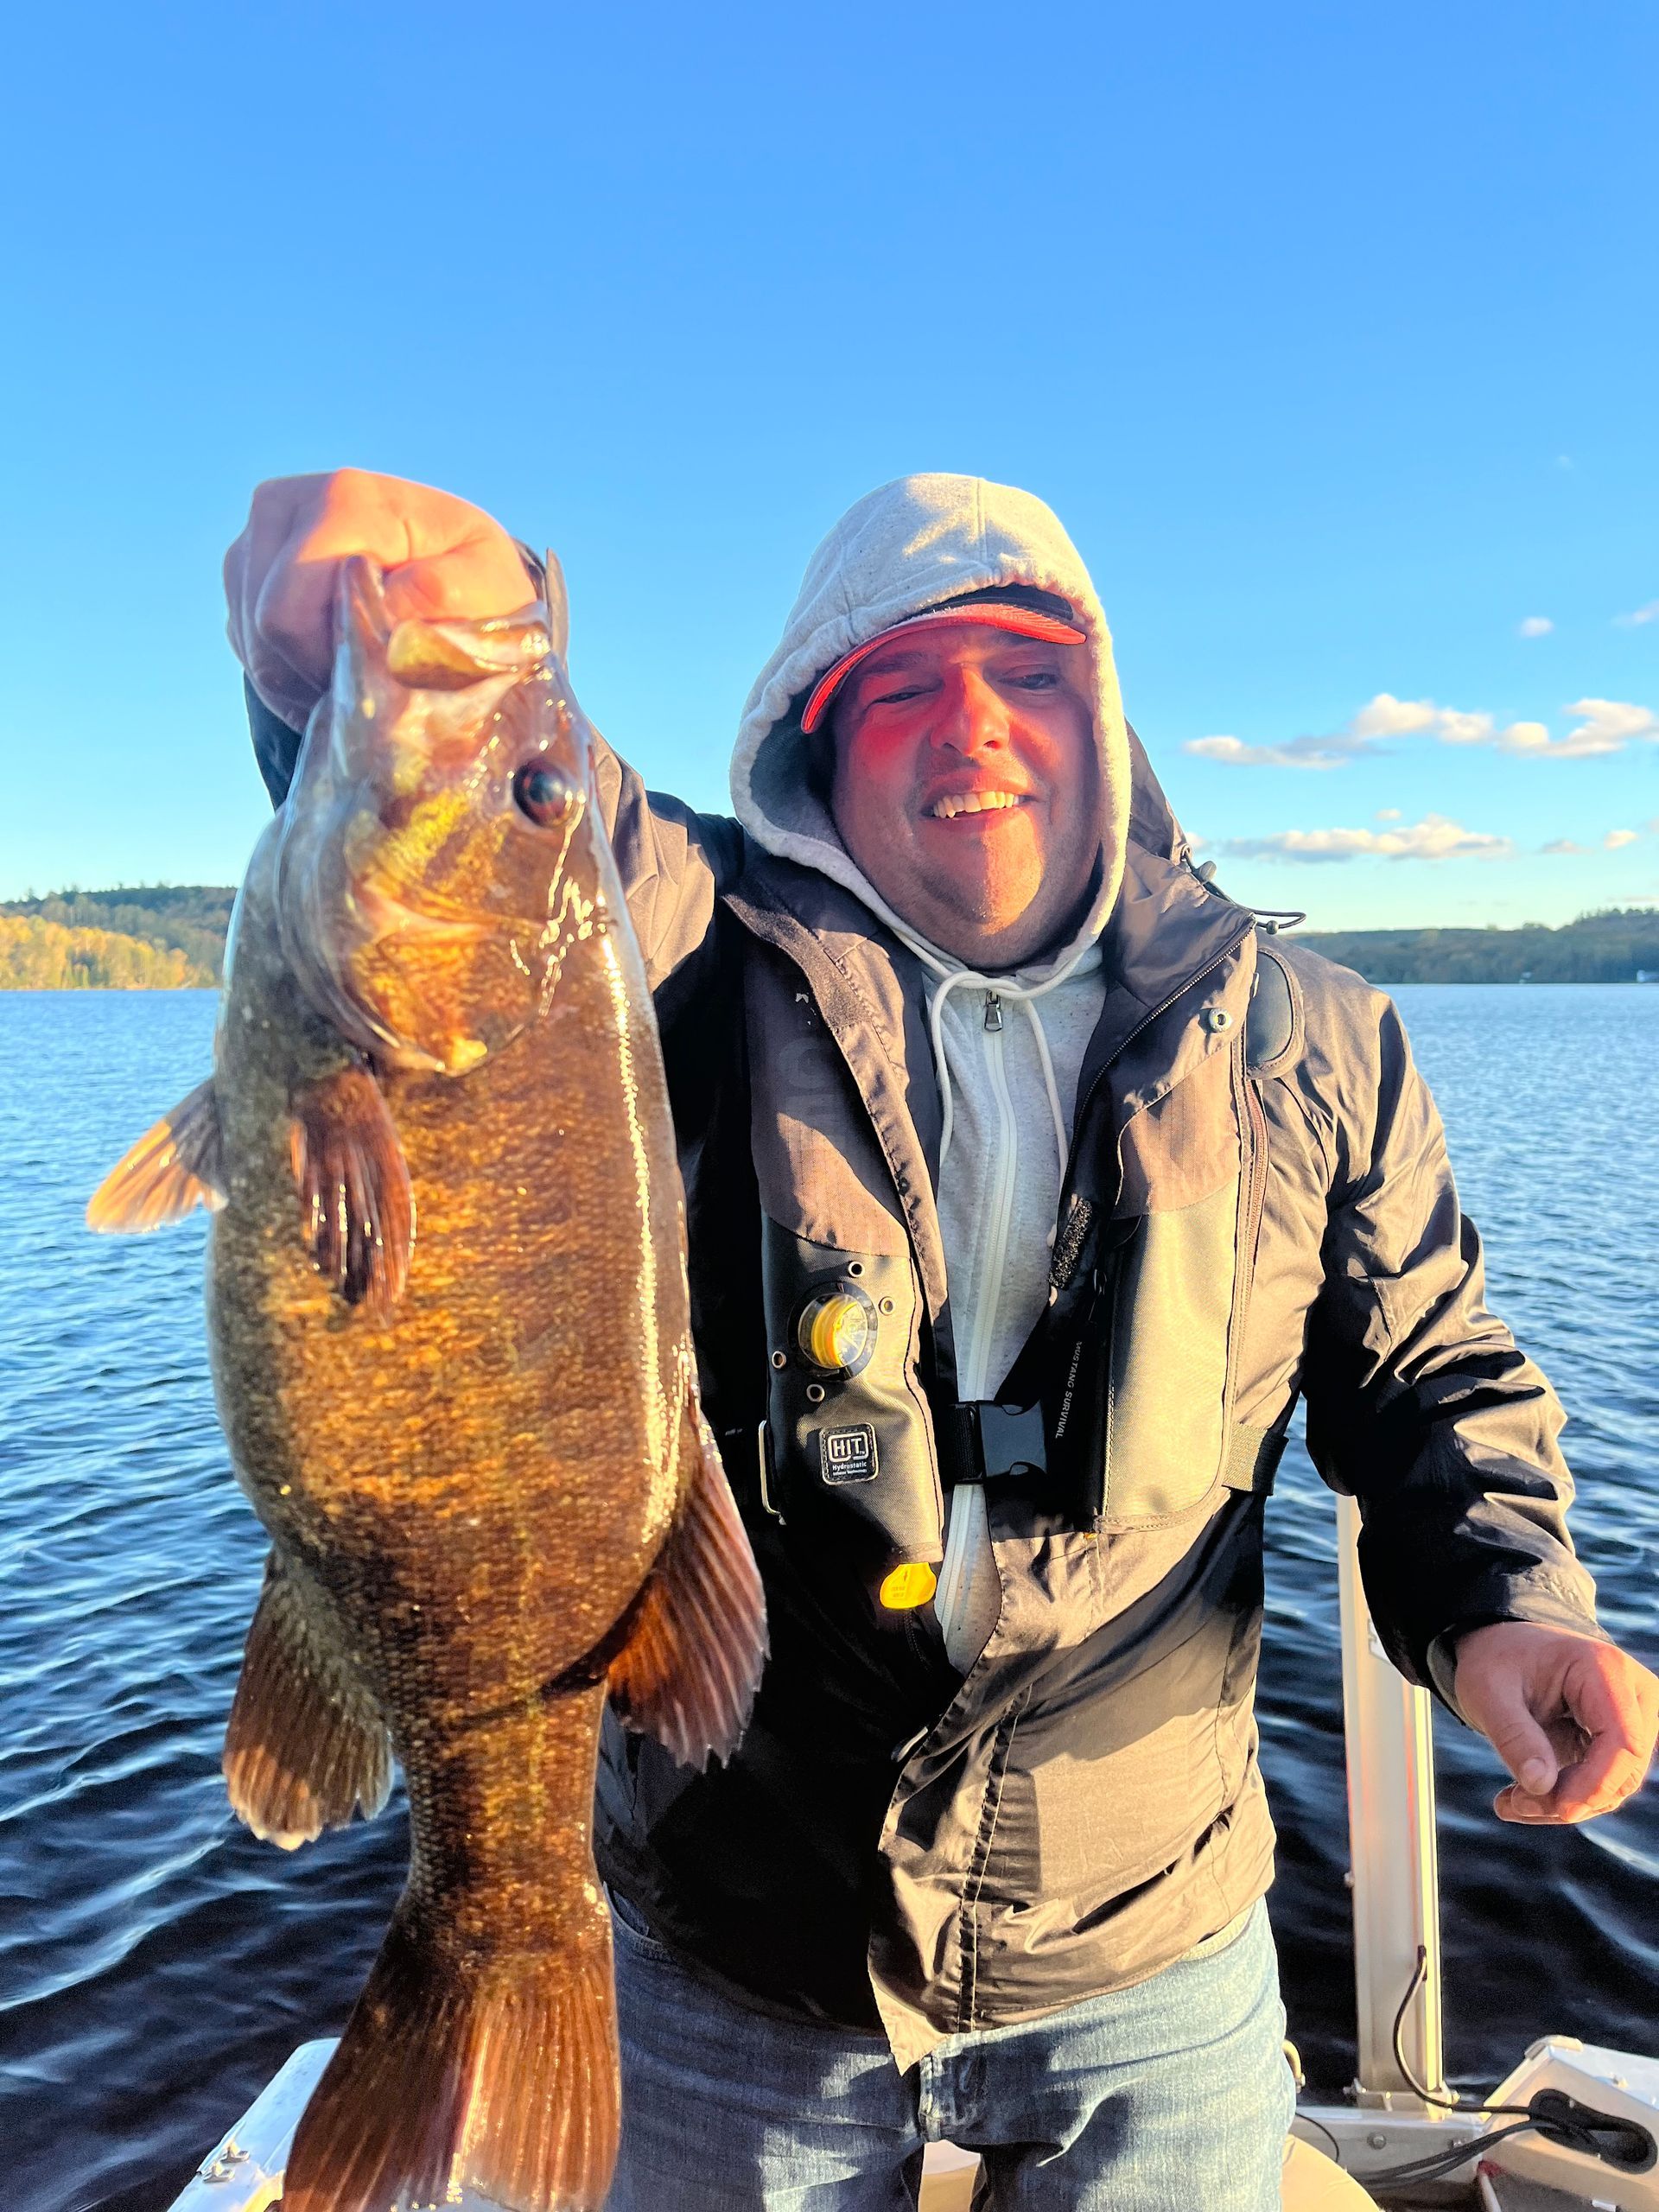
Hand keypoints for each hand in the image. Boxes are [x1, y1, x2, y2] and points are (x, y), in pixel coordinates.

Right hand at [224, 470, 536, 729]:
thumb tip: (390, 600)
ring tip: (358, 675)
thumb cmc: (477, 585)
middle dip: (311, 671)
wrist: (460, 579)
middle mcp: (286, 503)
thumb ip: (445, 593)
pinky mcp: (245, 568)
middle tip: (369, 684)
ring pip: (249, 636)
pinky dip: (287, 670)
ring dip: (300, 676)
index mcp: (345, 498)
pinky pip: (244, 639)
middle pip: (264, 623)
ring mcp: (258, 535)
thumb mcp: (488, 587)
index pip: (290, 610)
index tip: (379, 677)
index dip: (326, 662)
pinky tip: (334, 667)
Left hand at [1452, 1621, 1657, 1823]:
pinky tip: (1520, 1797)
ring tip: (1510, 1802)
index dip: (1595, 1784)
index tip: (1555, 1807)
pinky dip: (1564, 1798)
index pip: (1623, 1742)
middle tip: (1513, 1804)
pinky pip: (1603, 1785)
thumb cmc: (1495, 1661)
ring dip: (1563, 1803)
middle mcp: (1633, 1692)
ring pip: (1615, 1786)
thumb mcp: (1487, 1692)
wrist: (1502, 1647)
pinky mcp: (1620, 1740)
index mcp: (1604, 1668)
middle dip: (1571, 1799)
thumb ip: (1514, 1736)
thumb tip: (1541, 1787)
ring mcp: (1634, 1718)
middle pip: (1623, 1771)